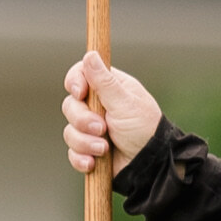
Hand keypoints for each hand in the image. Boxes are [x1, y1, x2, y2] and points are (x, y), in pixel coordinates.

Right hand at [62, 54, 163, 179]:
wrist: (150, 166)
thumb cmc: (145, 130)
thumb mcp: (125, 103)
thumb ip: (104, 82)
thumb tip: (90, 54)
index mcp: (108, 89)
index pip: (80, 75)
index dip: (74, 82)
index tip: (80, 93)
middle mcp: (98, 107)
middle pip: (70, 105)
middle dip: (83, 120)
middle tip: (102, 128)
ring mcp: (92, 129)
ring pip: (69, 131)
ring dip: (85, 142)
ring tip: (104, 149)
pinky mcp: (89, 150)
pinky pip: (72, 152)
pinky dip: (81, 158)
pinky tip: (94, 163)